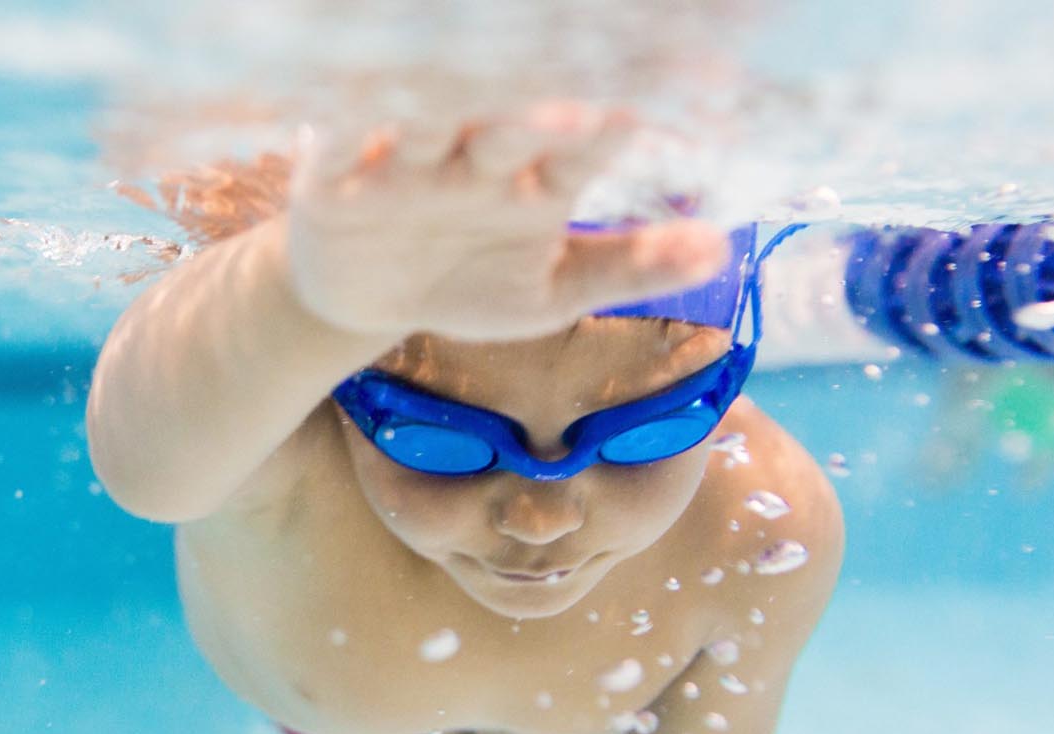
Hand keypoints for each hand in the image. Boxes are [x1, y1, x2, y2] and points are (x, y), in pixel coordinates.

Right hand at [284, 104, 728, 341]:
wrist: (369, 299)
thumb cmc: (469, 281)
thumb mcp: (554, 291)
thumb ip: (631, 267)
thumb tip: (720, 251)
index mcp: (537, 177)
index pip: (578, 152)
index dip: (602, 138)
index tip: (634, 124)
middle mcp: (476, 155)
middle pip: (503, 128)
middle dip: (529, 123)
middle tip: (564, 118)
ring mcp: (408, 162)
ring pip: (422, 128)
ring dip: (437, 121)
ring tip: (452, 115)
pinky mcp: (337, 178)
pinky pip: (334, 150)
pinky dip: (334, 139)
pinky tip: (340, 127)